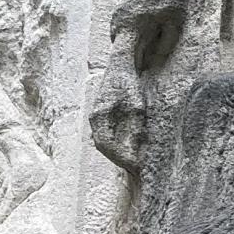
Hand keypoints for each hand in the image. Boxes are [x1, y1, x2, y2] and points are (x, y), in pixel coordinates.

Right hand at [90, 58, 149, 175]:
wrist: (121, 63)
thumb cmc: (128, 81)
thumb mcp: (136, 104)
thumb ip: (134, 126)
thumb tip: (135, 147)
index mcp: (99, 116)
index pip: (106, 145)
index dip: (121, 158)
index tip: (136, 167)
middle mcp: (96, 119)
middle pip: (104, 147)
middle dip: (121, 160)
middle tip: (138, 170)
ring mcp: (98, 117)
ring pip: (105, 143)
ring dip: (120, 154)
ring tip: (136, 165)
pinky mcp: (104, 116)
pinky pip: (108, 136)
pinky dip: (119, 145)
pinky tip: (132, 151)